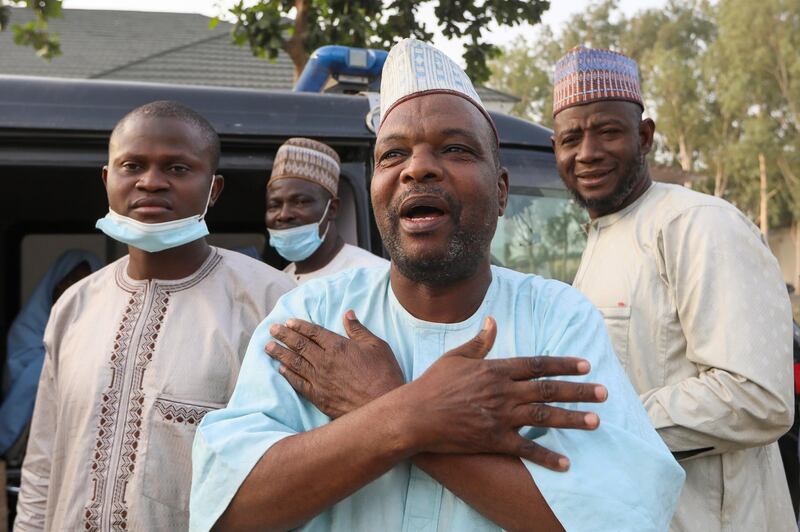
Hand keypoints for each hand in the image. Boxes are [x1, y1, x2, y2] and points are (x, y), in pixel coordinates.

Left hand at [266, 310, 404, 417]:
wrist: (381, 407)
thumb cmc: (384, 374)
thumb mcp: (377, 346)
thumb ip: (359, 330)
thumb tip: (348, 314)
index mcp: (338, 346)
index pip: (313, 332)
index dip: (299, 326)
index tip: (288, 321)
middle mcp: (324, 361)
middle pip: (299, 345)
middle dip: (284, 335)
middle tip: (272, 329)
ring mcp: (319, 380)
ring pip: (294, 363)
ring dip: (280, 353)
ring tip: (268, 346)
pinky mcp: (319, 397)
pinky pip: (299, 383)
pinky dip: (288, 375)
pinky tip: (282, 369)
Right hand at [404, 316, 606, 471]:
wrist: (415, 415)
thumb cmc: (433, 384)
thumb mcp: (456, 357)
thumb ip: (480, 342)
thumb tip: (493, 321)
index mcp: (496, 370)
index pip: (537, 364)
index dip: (563, 364)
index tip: (586, 365)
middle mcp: (503, 392)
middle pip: (548, 389)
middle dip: (579, 391)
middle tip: (603, 393)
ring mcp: (500, 417)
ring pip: (544, 417)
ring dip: (572, 419)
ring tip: (595, 421)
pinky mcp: (494, 439)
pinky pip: (526, 449)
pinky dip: (547, 457)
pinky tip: (566, 463)